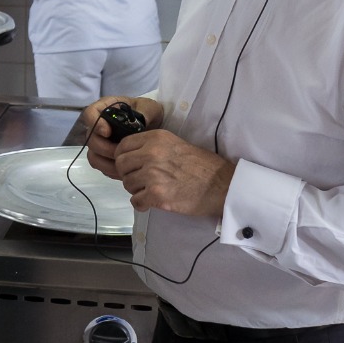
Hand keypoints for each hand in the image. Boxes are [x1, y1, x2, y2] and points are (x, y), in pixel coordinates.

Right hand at [80, 96, 163, 179]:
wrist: (155, 128)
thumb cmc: (149, 113)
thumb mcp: (150, 108)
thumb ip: (144, 113)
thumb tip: (137, 124)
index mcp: (106, 108)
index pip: (90, 113)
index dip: (95, 124)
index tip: (107, 132)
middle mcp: (99, 125)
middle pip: (90, 138)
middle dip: (104, 148)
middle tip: (120, 152)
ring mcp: (101, 142)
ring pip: (93, 155)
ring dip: (106, 162)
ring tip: (123, 164)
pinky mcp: (104, 156)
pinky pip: (101, 166)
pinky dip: (110, 170)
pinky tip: (123, 170)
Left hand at [113, 131, 234, 217]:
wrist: (223, 185)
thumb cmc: (203, 166)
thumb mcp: (176, 144)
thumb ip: (153, 147)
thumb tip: (132, 157)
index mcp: (156, 138)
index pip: (123, 146)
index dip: (123, 157)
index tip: (131, 165)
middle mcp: (151, 153)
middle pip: (121, 165)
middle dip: (128, 174)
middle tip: (140, 181)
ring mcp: (153, 175)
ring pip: (127, 184)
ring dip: (136, 190)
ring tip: (151, 191)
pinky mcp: (157, 195)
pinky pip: (135, 201)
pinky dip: (142, 204)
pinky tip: (152, 202)